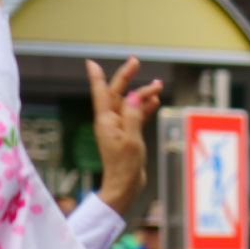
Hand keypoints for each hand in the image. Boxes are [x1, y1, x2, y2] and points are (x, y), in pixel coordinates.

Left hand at [88, 57, 162, 214]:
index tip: (91, 62)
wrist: (125, 186)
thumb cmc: (125, 166)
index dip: (96, 77)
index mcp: (105, 121)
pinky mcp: (128, 135)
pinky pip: (136, 116)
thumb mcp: (131, 139)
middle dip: (127, 77)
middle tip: (135, 61)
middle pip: (118, 94)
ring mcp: (119, 128)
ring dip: (143, 94)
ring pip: (130, 104)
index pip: (101, 93)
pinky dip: (144, 108)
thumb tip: (133, 96)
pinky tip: (155, 101)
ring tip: (158, 84)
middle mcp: (110, 121)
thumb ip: (132, 116)